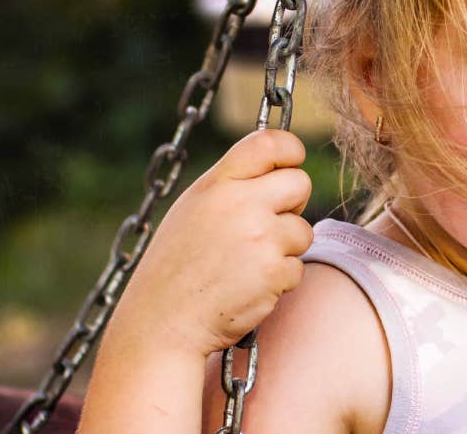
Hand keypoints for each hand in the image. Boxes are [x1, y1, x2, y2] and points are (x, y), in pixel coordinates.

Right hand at [112, 129, 313, 359]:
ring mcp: (260, 238)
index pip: (270, 142)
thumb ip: (232, 185)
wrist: (162, 324)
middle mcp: (240, 204)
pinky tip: (247, 286)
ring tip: (246, 263)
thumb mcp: (193, 209)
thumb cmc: (177, 267)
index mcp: (217, 184)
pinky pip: (298, 267)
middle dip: (292, 204)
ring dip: (285, 248)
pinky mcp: (274, 272)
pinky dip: (279, 280)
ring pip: (303, 230)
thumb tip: (278, 168)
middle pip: (300, 183)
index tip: (290, 164)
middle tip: (265, 225)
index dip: (290, 151)